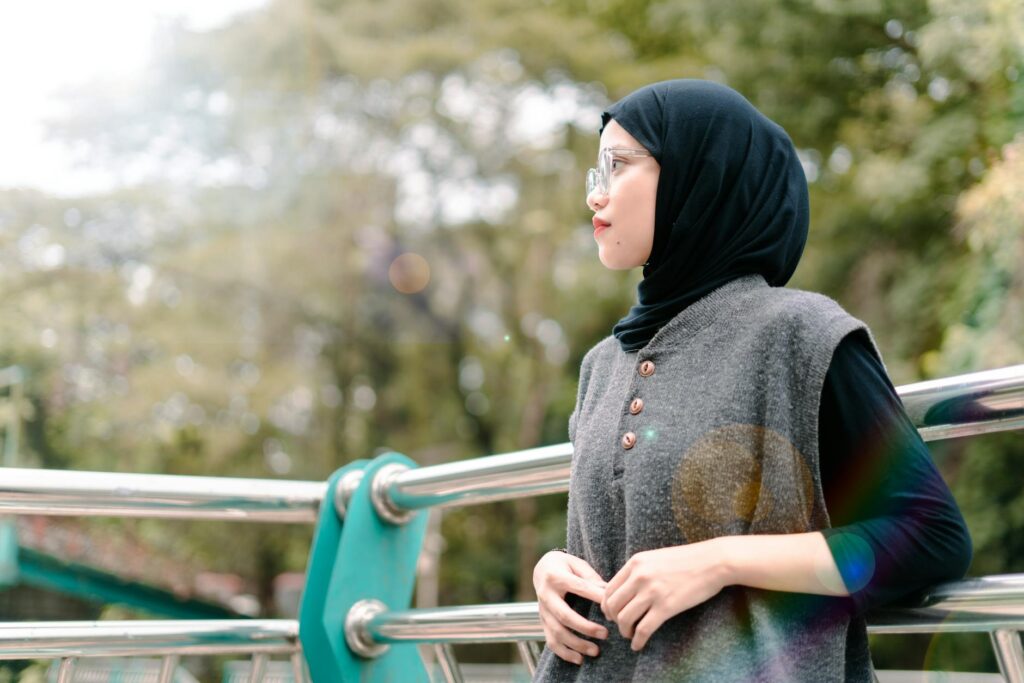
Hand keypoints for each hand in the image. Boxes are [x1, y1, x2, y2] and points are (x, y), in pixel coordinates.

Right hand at [533, 550, 609, 664]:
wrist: (541, 568)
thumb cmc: (564, 565)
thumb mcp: (576, 564)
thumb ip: (591, 577)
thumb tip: (608, 592)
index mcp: (555, 577)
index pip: (578, 588)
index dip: (595, 596)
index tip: (612, 606)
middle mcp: (546, 595)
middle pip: (565, 616)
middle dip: (585, 628)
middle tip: (605, 634)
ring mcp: (543, 611)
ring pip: (557, 632)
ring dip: (577, 644)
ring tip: (595, 650)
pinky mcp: (543, 622)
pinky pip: (551, 641)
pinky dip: (564, 653)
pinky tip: (579, 659)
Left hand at [602, 540, 729, 651]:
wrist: (713, 561)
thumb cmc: (688, 559)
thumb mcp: (656, 558)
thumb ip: (639, 570)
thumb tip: (626, 590)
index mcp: (636, 562)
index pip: (608, 588)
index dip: (607, 605)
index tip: (612, 613)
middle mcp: (639, 576)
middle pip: (613, 605)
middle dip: (613, 619)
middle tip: (620, 626)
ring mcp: (652, 592)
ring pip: (625, 618)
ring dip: (624, 631)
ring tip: (630, 635)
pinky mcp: (666, 607)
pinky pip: (644, 629)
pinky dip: (638, 640)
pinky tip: (638, 644)